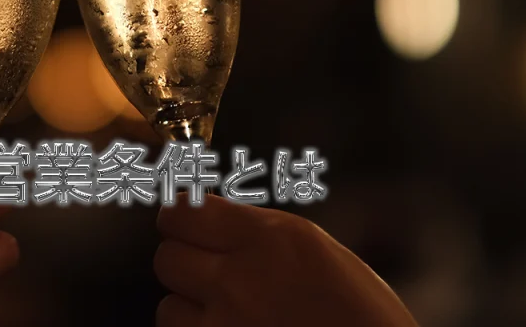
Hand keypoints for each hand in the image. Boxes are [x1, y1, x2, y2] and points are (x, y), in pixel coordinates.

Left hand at [155, 194, 417, 326]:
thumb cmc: (360, 312)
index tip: (187, 224)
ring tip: (228, 313)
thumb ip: (254, 229)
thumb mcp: (313, 248)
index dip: (180, 218)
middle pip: (166, 257)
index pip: (181, 213)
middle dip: (185, 262)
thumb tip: (203, 214)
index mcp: (268, 240)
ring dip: (190, 309)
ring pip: (167, 307)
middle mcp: (239, 281)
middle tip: (211, 271)